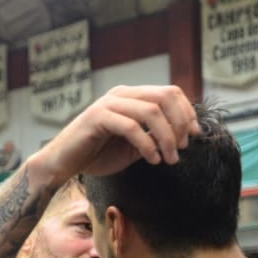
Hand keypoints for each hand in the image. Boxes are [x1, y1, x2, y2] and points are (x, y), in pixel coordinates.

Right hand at [33, 85, 199, 184]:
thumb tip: (182, 136)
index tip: (194, 136)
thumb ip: (153, 136)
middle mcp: (121, 94)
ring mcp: (108, 104)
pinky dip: (147, 145)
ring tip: (169, 159)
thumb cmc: (96, 155)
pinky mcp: (97, 118)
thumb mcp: (133, 145)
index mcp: (131, 96)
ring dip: (166, 137)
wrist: (62, 164)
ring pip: (151, 111)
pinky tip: (152, 160)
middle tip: (182, 148)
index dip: (187, 112)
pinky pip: (131, 127)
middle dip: (179, 123)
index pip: (169, 92)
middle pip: (164, 97)